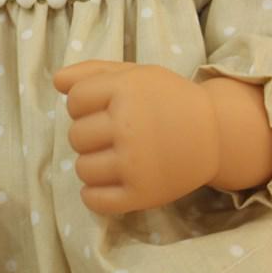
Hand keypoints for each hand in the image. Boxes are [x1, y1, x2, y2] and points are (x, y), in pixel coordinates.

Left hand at [54, 60, 219, 214]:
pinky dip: (94, 195)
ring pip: (82, 169)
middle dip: (89, 134)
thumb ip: (92, 72)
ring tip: (115, 157)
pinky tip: (110, 182)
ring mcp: (135, 163)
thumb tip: (56, 81)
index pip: (75, 100)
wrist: (215, 134)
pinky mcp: (142, 194)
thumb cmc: (167, 100)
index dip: (84, 104)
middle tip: (114, 134)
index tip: (103, 107)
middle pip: (75, 136)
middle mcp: (129, 126)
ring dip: (92, 163)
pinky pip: (94, 200)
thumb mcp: (135, 74)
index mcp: (126, 91)